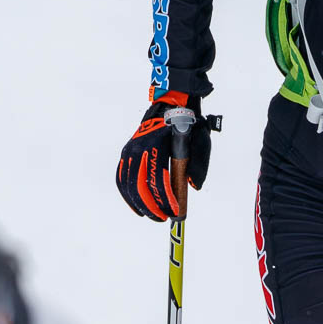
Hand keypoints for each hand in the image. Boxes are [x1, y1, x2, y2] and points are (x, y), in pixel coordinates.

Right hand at [116, 92, 210, 219]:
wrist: (170, 105)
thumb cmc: (187, 125)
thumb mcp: (200, 140)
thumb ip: (198, 164)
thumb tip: (192, 187)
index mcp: (159, 144)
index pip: (159, 177)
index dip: (165, 198)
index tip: (175, 211)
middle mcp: (140, 147)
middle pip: (140, 184)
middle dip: (152, 205)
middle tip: (164, 218)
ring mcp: (131, 149)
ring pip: (128, 183)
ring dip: (139, 204)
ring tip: (152, 216)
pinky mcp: (127, 152)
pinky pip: (122, 177)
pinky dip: (128, 194)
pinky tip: (137, 206)